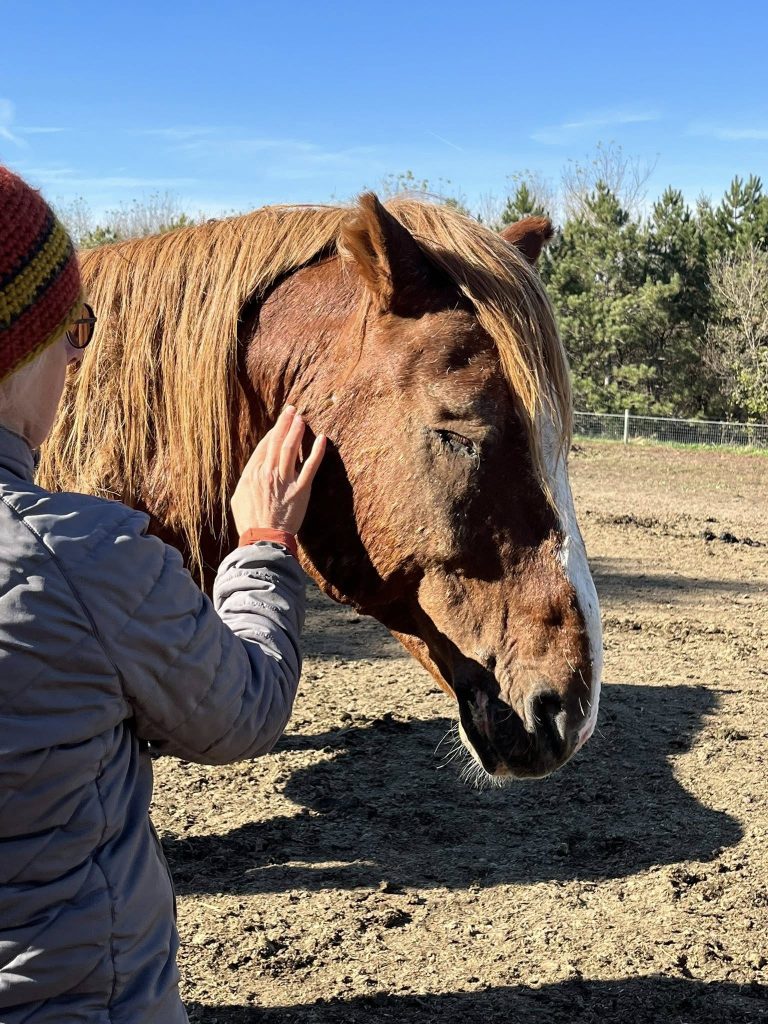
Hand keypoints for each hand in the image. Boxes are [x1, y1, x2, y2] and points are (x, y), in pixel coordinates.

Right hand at [231, 406, 325, 535]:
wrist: (263, 538)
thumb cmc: (250, 522)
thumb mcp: (238, 498)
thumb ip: (247, 480)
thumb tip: (253, 472)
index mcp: (252, 473)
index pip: (264, 446)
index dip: (273, 432)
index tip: (280, 422)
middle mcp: (268, 473)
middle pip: (277, 442)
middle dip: (285, 423)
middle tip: (292, 410)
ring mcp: (285, 480)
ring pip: (291, 448)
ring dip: (297, 431)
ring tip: (302, 418)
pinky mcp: (301, 490)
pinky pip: (310, 466)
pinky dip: (317, 451)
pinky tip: (322, 439)